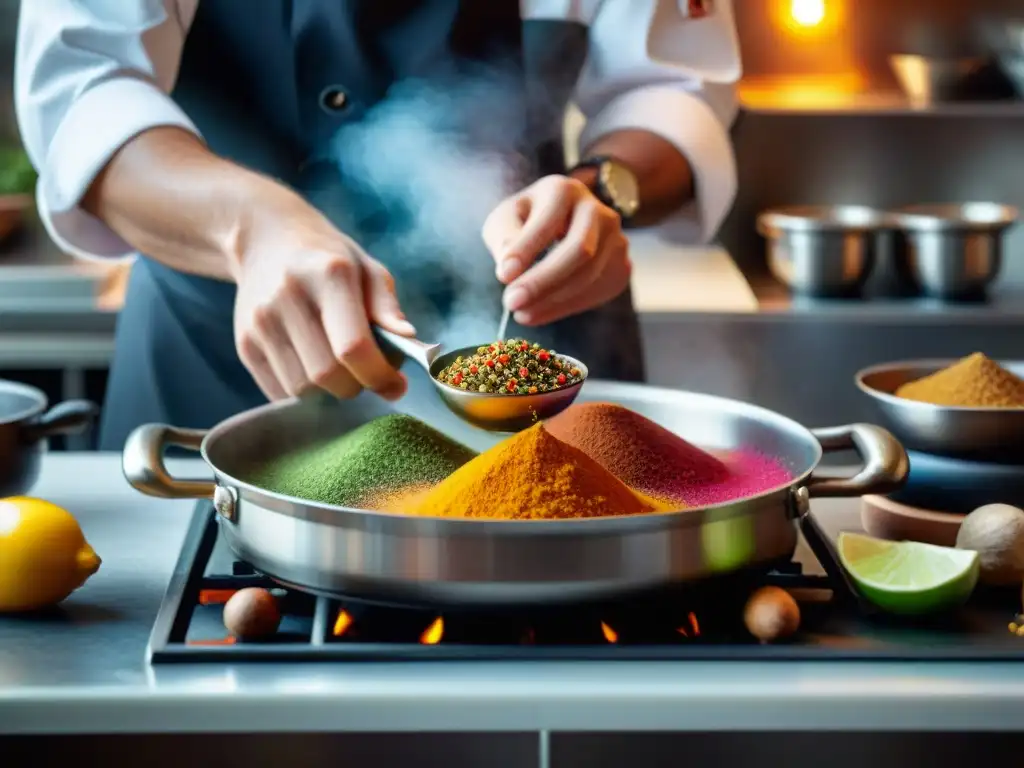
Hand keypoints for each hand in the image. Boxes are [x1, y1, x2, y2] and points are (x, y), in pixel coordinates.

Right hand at [232, 195, 413, 401]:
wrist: (264, 239)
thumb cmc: (328, 258)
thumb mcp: (367, 269)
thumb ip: (387, 307)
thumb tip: (408, 341)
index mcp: (328, 275)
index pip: (353, 347)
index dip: (379, 375)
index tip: (395, 385)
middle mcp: (288, 297)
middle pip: (327, 374)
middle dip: (357, 386)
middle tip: (368, 375)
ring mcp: (260, 322)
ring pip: (302, 389)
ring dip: (330, 392)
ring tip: (342, 370)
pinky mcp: (244, 343)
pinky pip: (279, 392)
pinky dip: (305, 394)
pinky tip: (315, 370)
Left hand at [482, 174, 630, 325]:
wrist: (558, 227)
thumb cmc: (526, 222)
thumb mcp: (505, 220)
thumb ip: (504, 239)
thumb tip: (509, 269)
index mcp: (565, 191)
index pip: (549, 223)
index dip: (526, 251)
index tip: (503, 276)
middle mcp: (599, 211)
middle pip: (580, 250)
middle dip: (543, 281)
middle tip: (512, 303)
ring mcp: (616, 239)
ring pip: (589, 276)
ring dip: (552, 300)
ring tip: (521, 313)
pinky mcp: (621, 267)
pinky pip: (597, 293)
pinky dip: (565, 308)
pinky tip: (540, 312)